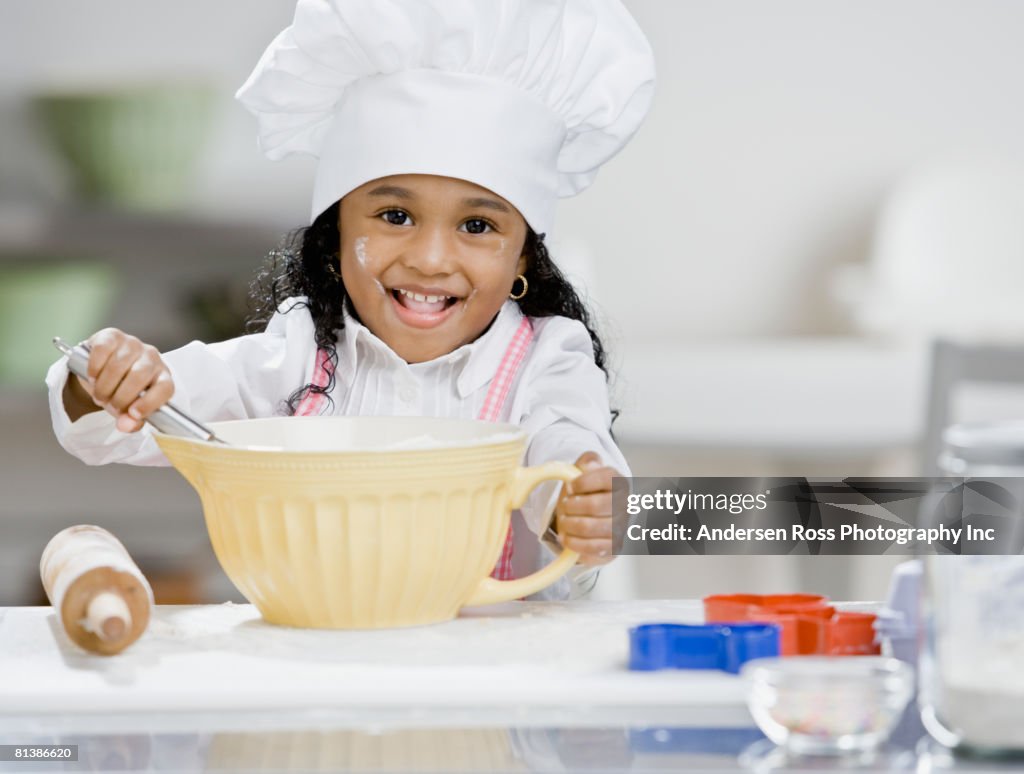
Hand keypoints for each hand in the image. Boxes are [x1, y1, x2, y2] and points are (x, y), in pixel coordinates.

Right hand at [64, 328, 173, 432]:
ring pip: (118, 365)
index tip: (133, 414)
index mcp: (162, 376)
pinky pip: (102, 350)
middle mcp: (151, 357)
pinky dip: (94, 367)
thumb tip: (125, 425)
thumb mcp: (128, 408)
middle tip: (110, 406)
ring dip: (105, 385)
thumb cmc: (122, 389)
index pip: (165, 387)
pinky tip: (93, 377)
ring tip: (100, 395)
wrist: (104, 367)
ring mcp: (132, 344)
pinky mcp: (112, 335)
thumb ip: (130, 421)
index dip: (150, 403)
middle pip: (139, 375)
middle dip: (120, 397)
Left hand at [554, 451, 621, 566]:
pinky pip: (593, 549)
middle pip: (595, 505)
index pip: (605, 478)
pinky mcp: (614, 548)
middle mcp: (625, 506)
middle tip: (564, 506)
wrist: (592, 516)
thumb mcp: (584, 472)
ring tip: (563, 521)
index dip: (583, 483)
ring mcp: (621, 528)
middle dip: (572, 506)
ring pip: (591, 528)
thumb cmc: (587, 492)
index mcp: (619, 483)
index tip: (570, 487)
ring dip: (570, 525)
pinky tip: (567, 537)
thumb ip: (587, 462)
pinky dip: (574, 543)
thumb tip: (589, 464)